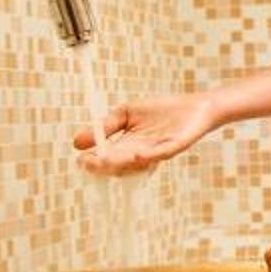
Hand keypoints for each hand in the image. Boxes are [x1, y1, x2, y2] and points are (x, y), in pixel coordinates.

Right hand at [74, 89, 216, 172]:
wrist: (194, 106)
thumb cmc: (161, 111)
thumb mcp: (126, 114)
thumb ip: (106, 126)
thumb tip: (76, 142)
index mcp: (128, 146)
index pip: (107, 158)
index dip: (95, 161)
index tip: (81, 160)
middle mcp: (141, 154)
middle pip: (120, 164)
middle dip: (105, 165)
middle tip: (90, 164)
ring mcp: (158, 152)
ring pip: (137, 162)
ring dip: (122, 161)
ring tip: (106, 159)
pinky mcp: (175, 147)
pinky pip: (161, 154)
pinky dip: (149, 156)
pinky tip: (136, 154)